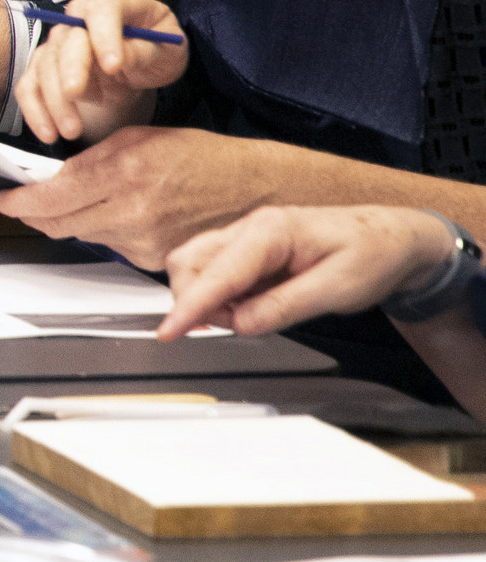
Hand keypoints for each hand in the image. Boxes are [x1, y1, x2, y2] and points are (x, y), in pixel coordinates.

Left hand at [0, 124, 276, 267]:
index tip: (0, 199)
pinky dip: (103, 231)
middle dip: (33, 213)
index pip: (50, 197)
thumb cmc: (203, 158)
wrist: (257, 191)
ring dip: (67, 221)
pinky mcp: (154, 263)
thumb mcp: (140, 139)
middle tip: (22, 202)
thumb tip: (49, 176)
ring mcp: (143, 242)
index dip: (17, 201)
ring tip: (76, 201)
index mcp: (126, 172)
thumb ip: (91, 160)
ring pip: (81, 235)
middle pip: (57, 223)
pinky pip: (110, 247)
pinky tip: (118, 214)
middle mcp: (132, 212)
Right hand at [13, 0, 187, 143]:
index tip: (113, 66)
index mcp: (119, 3)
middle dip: (70, 69)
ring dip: (54, 99)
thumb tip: (116, 60)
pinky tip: (48, 132)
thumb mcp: (167, 50)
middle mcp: (83, 17)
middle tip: (78, 96)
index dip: (104, 36)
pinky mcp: (47, 65)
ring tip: (72, 130)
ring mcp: (61, 40)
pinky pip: (30, 85)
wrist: (146, 61)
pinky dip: (35, 110)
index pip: (104, 11)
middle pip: (67, 39)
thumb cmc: (159, 50)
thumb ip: (143, 51)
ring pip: (45, 65)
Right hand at [157, 204, 459, 338]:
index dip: (189, 306)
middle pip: (189, 263)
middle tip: (234, 328)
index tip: (167, 333)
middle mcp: (250, 228)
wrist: (393, 238)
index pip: (217, 273)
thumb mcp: (338, 289)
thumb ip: (284, 306)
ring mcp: (246, 237)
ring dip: (204, 298)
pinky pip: (214, 272)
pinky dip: (218, 295)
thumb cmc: (373, 255)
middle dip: (195, 301)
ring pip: (194, 265)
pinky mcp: (248, 250)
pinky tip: (246, 308)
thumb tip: (239, 324)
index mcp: (271, 231)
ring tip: (244, 318)